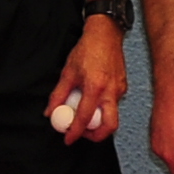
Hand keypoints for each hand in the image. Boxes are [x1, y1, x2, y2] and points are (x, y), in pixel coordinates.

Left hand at [49, 21, 128, 145]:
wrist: (105, 35)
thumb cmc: (88, 49)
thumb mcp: (67, 73)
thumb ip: (58, 95)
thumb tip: (50, 111)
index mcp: (95, 87)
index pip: (85, 118)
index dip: (75, 132)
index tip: (68, 138)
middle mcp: (111, 91)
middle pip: (109, 126)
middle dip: (96, 136)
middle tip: (82, 133)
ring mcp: (120, 90)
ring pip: (112, 116)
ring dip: (98, 122)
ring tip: (84, 116)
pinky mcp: (123, 88)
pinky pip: (114, 105)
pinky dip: (102, 109)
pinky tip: (92, 102)